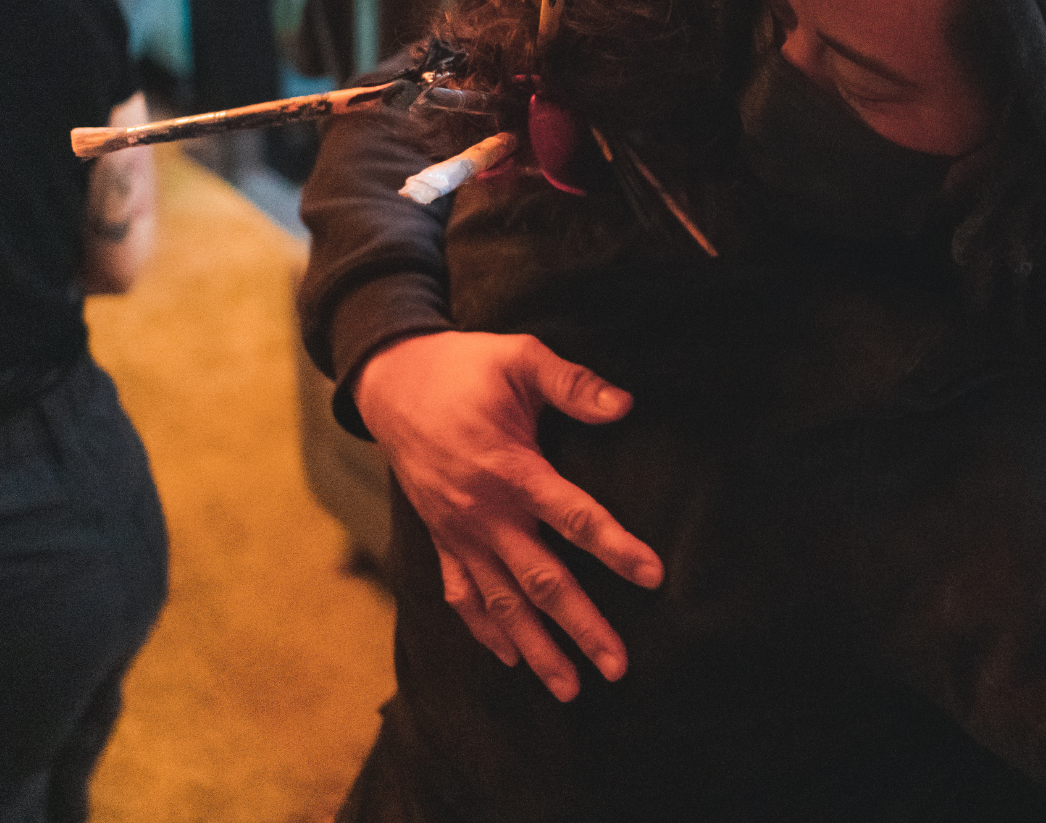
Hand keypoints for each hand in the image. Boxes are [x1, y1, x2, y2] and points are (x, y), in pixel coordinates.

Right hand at [352, 332, 665, 700]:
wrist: (391, 380)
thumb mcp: (520, 358)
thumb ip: (572, 384)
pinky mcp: (440, 538)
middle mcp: (482, 512)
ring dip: (536, 649)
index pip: (572, 517)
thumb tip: (625, 404)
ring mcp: (457, 532)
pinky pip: (460, 596)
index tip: (654, 576)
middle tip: (618, 667)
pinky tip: (509, 659)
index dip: (615, 547)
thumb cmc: (465, 367)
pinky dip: (484, 630)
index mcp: (509, 469)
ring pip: (502, 604)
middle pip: (540, 581)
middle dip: (581, 627)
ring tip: (571, 688)